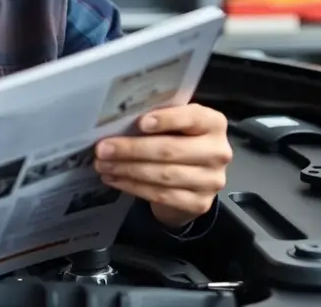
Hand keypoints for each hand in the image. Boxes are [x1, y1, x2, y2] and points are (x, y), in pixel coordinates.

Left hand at [93, 103, 231, 228]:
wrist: (192, 182)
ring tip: (103, 165)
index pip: (192, 117)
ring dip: (127, 170)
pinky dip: (133, 187)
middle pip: (171, 149)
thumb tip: (118, 117)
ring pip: (163, 175)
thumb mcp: (174, 125)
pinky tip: (114, 179)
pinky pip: (161, 195)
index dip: (167, 119)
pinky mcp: (199, 203)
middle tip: (103, 149)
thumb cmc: (177, 142)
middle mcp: (218, 151)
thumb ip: (158, 118)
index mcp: (213, 124)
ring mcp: (211, 180)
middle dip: (132, 149)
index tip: (140, 122)